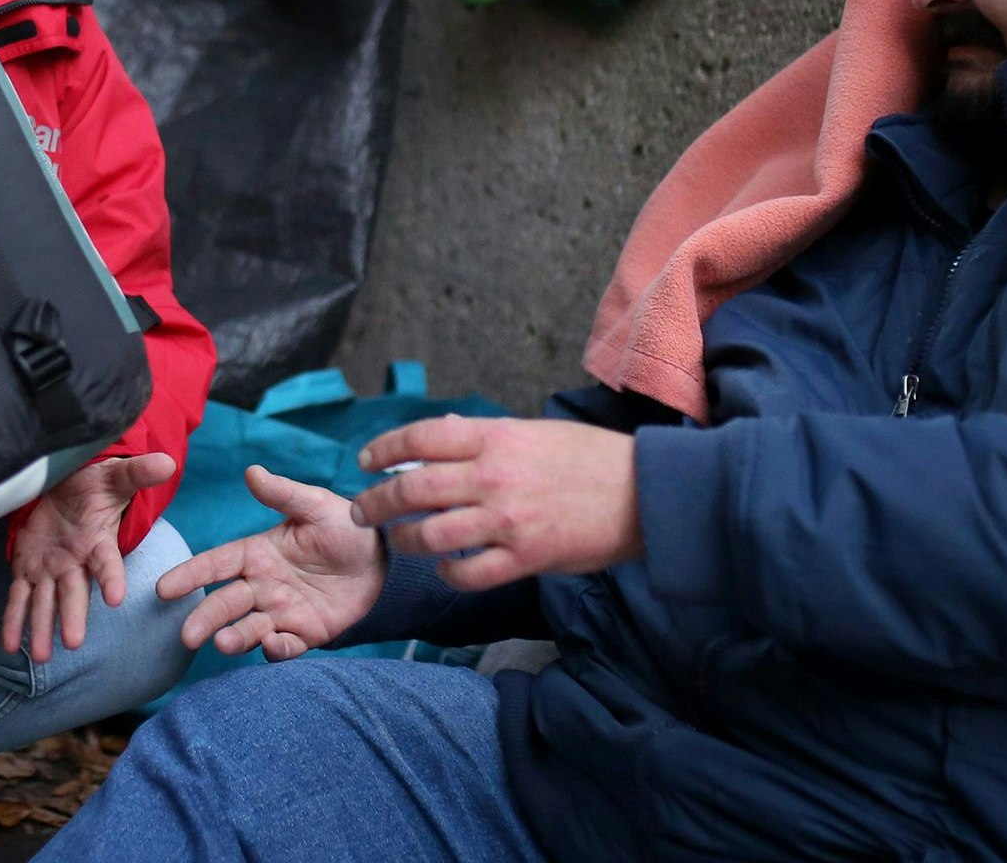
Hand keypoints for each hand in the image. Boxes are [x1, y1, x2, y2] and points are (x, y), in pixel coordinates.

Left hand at [2, 452, 176, 661]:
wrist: (67, 488)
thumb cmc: (94, 484)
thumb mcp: (113, 475)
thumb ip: (137, 473)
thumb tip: (167, 464)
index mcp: (98, 542)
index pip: (107, 562)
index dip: (111, 579)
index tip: (116, 599)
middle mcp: (75, 562)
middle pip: (75, 592)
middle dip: (73, 616)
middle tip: (74, 643)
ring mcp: (51, 569)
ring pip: (46, 602)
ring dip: (42, 629)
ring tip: (42, 657)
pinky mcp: (28, 569)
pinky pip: (19, 597)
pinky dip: (14, 620)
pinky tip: (10, 646)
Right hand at [158, 465, 385, 661]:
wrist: (386, 560)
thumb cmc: (346, 527)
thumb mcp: (316, 506)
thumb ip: (283, 493)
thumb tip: (251, 472)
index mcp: (257, 553)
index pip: (216, 564)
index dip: (190, 575)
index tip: (163, 589)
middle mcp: (262, 585)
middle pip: (225, 603)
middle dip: (204, 618)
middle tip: (186, 635)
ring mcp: (281, 612)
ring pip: (249, 628)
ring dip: (234, 638)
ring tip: (223, 644)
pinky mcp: (305, 633)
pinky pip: (286, 646)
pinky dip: (277, 650)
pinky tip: (273, 646)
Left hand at [349, 416, 641, 591]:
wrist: (645, 491)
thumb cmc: (591, 457)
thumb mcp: (535, 432)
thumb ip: (487, 439)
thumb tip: (443, 441)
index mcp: (495, 438)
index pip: (420, 438)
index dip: (384, 449)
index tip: (365, 462)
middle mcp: (493, 476)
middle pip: (412, 489)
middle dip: (376, 502)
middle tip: (362, 511)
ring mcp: (507, 520)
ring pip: (431, 535)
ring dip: (405, 540)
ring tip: (398, 541)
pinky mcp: (525, 557)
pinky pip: (470, 573)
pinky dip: (449, 573)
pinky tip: (445, 568)